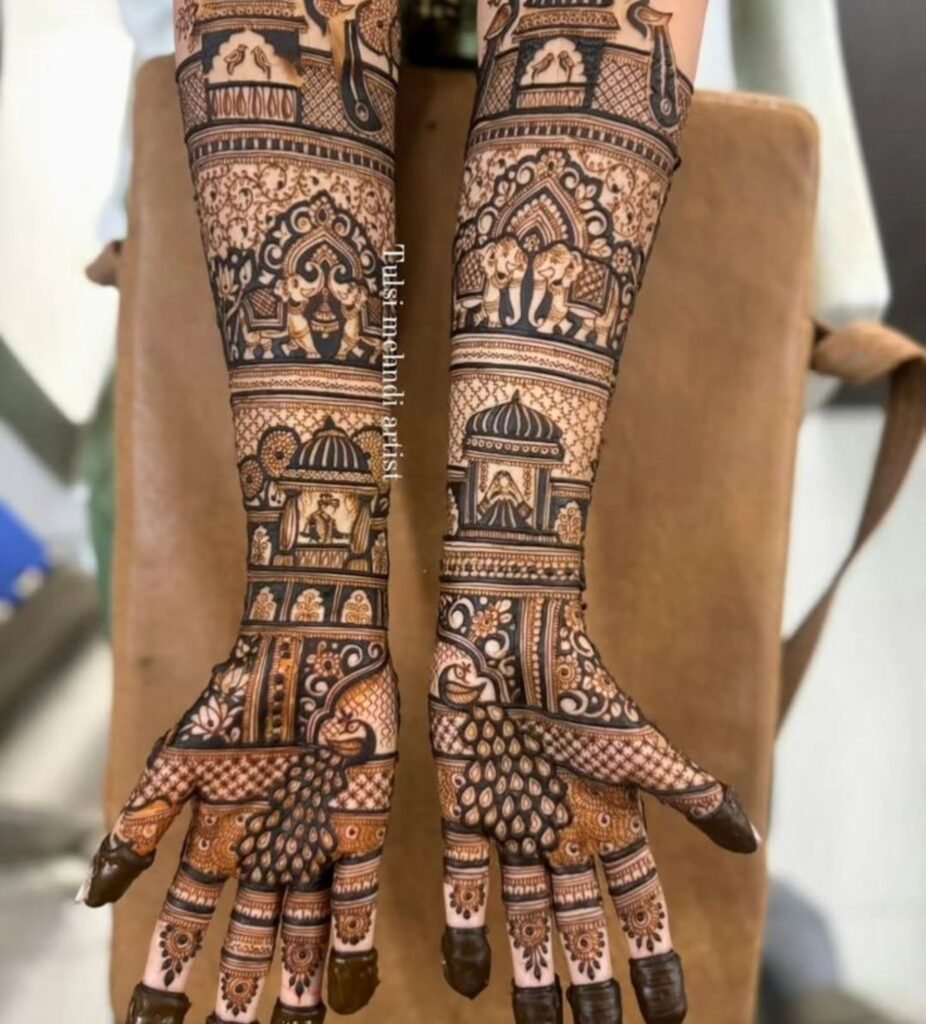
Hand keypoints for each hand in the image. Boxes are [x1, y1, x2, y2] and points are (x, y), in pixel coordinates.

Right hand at [83, 629, 396, 1023]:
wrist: (312, 651)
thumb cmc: (242, 697)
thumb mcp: (182, 758)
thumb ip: (143, 822)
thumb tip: (94, 898)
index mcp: (218, 835)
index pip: (186, 921)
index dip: (170, 971)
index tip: (155, 1023)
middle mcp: (265, 851)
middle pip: (249, 940)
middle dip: (240, 994)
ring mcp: (313, 843)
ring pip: (303, 931)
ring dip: (297, 984)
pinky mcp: (360, 827)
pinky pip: (356, 898)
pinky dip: (352, 945)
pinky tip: (349, 989)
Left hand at [431, 593, 756, 1023]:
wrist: (512, 637)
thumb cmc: (582, 688)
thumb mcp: (641, 747)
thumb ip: (691, 795)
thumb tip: (753, 845)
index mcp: (611, 818)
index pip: (640, 907)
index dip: (654, 960)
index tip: (668, 1017)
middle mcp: (564, 832)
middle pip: (582, 925)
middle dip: (592, 982)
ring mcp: (515, 824)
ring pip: (526, 917)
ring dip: (533, 972)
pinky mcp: (466, 811)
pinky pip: (467, 883)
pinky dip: (468, 931)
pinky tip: (468, 981)